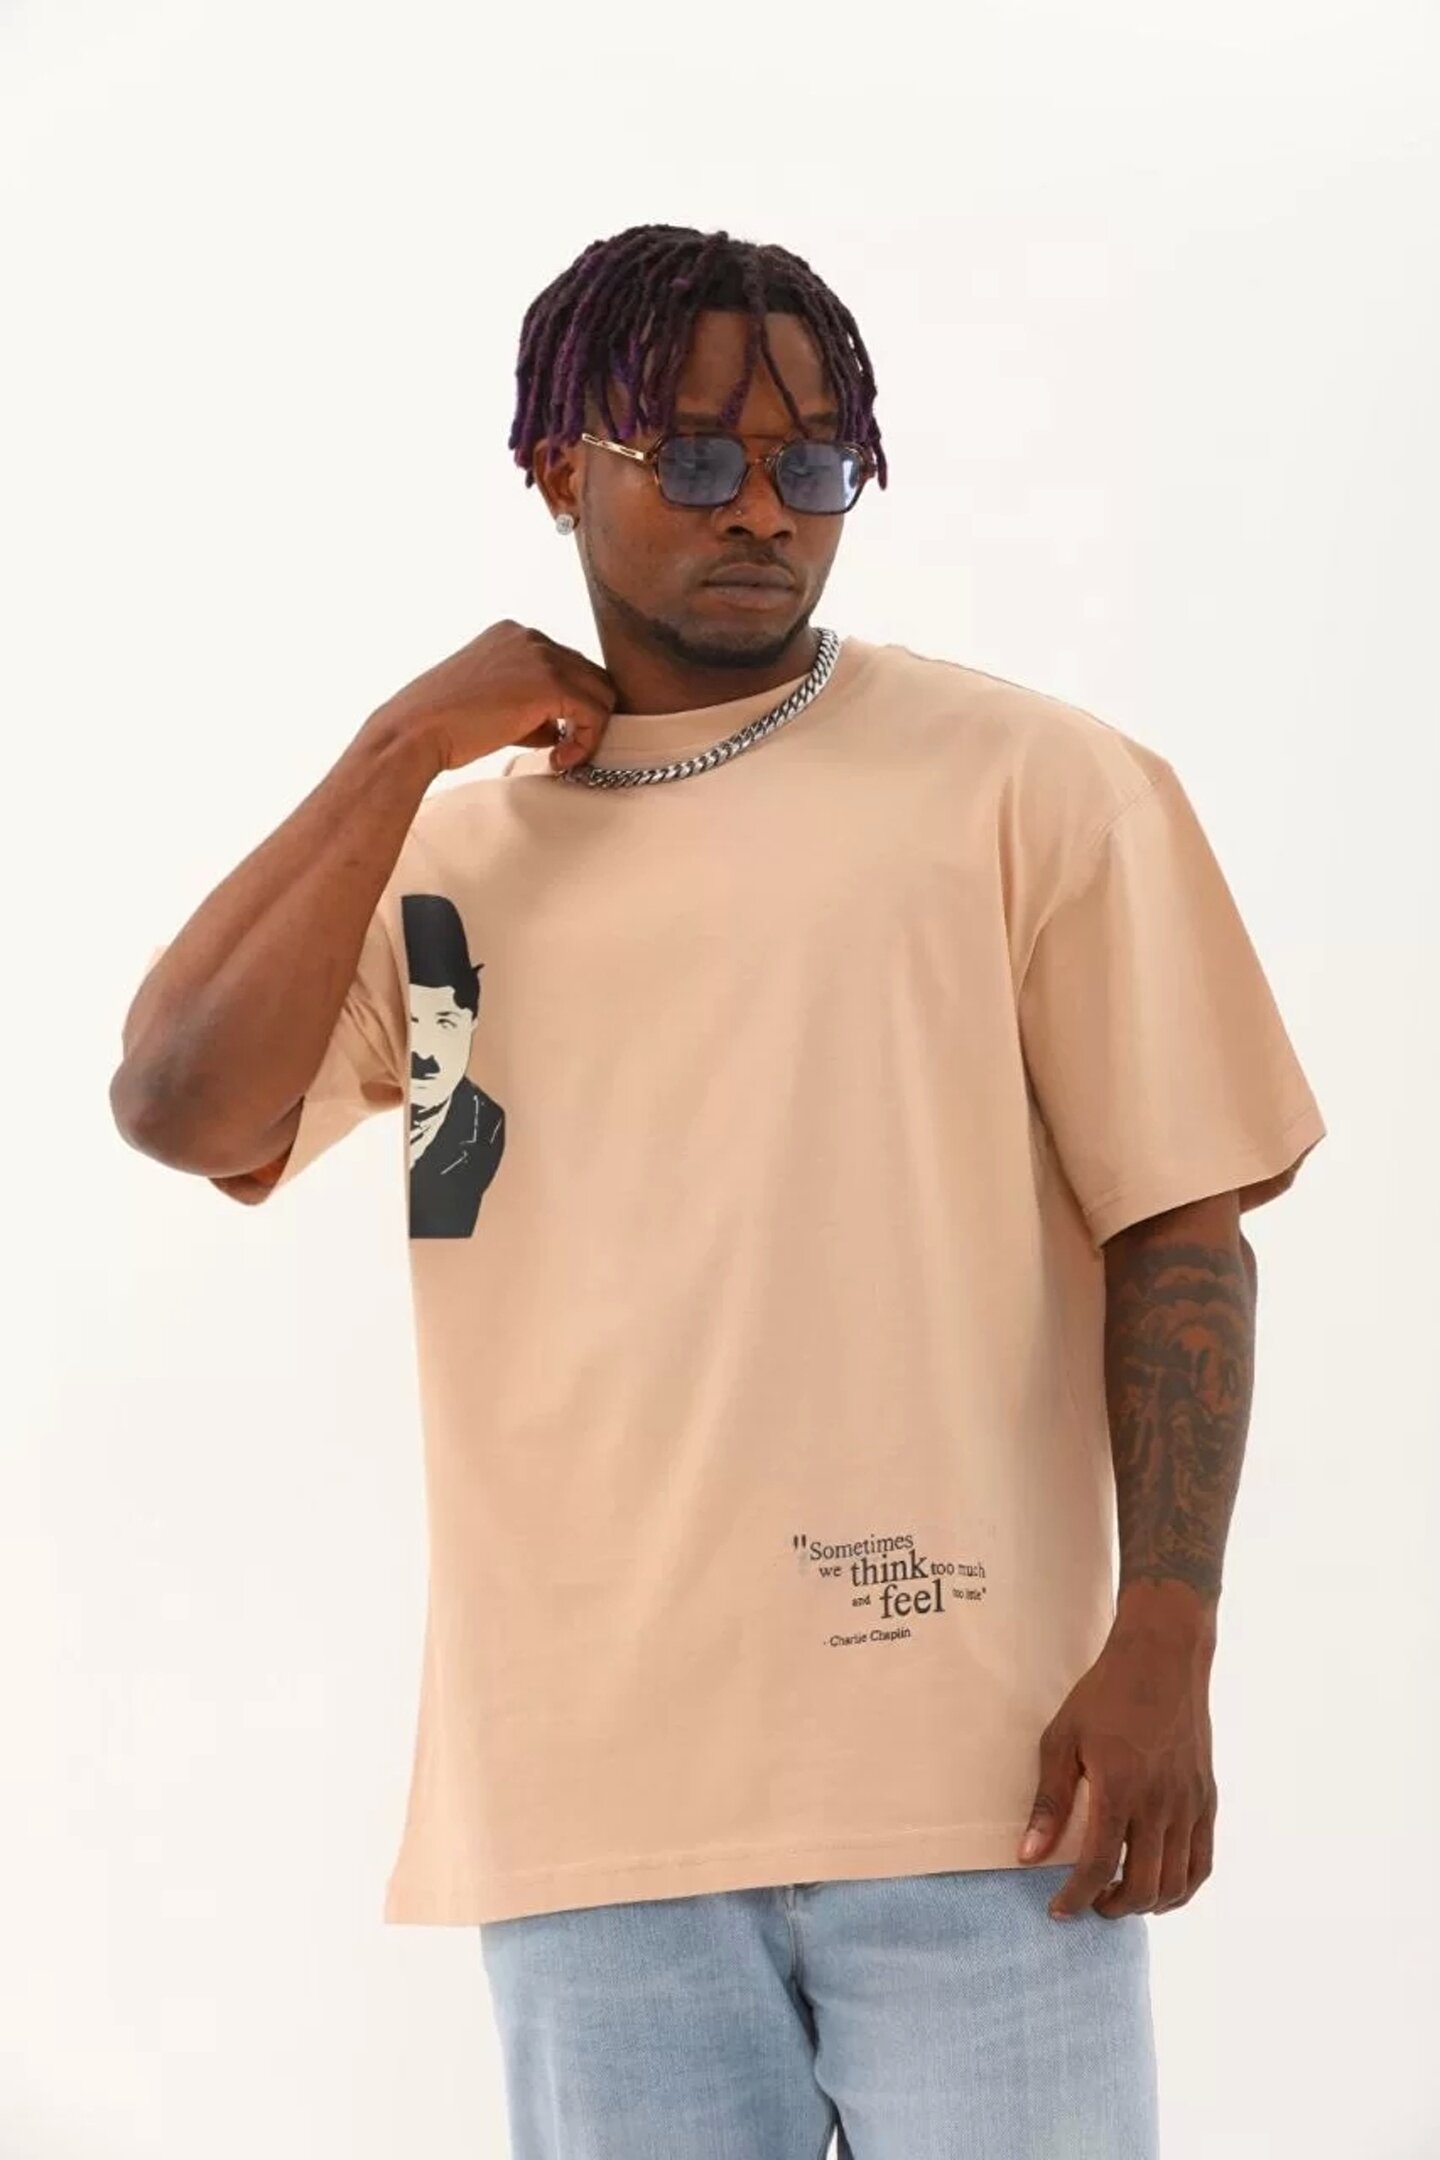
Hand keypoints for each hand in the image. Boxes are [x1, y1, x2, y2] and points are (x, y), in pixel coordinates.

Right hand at [368, 619, 618, 775]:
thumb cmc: (441, 725)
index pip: (566, 665)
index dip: (568, 704)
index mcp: (512, 635)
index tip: (554, 736)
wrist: (414, 731)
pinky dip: (586, 741)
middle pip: (589, 674)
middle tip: (564, 749)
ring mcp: (540, 656)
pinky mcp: (549, 684)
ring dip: (588, 730)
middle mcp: (529, 637)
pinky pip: (594, 713)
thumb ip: (530, 706)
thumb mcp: (491, 701)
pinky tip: (558, 759)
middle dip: (584, 715)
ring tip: (560, 756)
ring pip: (600, 692)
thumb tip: (560, 727)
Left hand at [1017, 1584, 1218, 1918]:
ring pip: (1177, 1884)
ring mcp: (1190, 1803)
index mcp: (1120, 1788)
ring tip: (1119, 1897)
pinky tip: (1160, 1888)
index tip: (1058, 1910)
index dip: (1076, 1898)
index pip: (1100, 1867)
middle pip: (1143, 1886)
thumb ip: (1049, 1803)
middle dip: (1111, 1907)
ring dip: (1147, 1903)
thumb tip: (1028, 1857)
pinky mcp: (1207, 1799)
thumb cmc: (1104, 1695)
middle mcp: (1161, 1803)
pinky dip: (1183, 1888)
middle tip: (1088, 1902)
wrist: (1162, 1658)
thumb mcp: (1062, 1740)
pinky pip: (1204, 1863)